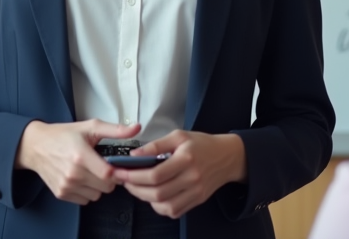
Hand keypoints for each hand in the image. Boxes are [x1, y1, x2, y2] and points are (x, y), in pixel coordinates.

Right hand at [14, 119, 141, 204]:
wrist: (36, 146)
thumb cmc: (64, 135)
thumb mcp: (90, 127)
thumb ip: (115, 130)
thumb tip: (137, 128)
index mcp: (82, 156)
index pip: (109, 175)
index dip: (118, 172)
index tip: (117, 166)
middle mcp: (73, 174)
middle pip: (106, 187)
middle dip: (109, 179)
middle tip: (103, 166)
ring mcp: (66, 185)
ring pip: (96, 196)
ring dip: (98, 187)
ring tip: (90, 171)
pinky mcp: (61, 193)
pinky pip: (84, 200)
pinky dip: (86, 191)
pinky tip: (81, 178)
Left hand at [112, 130, 246, 217]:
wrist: (227, 157)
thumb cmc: (201, 143)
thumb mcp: (179, 136)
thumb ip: (156, 145)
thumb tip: (134, 155)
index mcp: (186, 159)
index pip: (155, 174)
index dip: (134, 176)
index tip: (121, 172)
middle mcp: (192, 178)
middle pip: (158, 193)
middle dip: (136, 189)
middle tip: (124, 181)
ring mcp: (196, 192)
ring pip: (165, 206)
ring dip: (146, 199)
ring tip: (136, 188)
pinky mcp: (197, 201)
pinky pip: (174, 211)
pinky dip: (160, 207)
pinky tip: (153, 196)